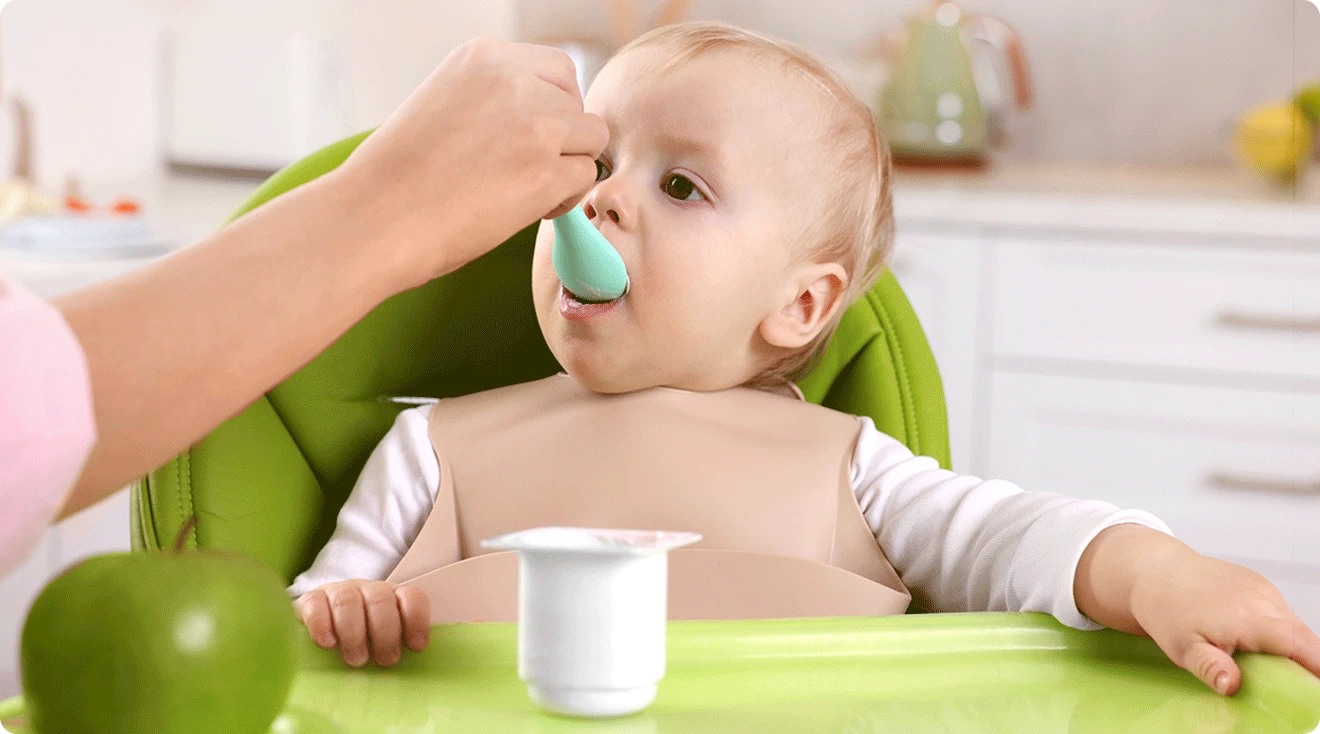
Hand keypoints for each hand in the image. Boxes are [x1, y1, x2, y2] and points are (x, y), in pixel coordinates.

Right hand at [294, 580, 431, 666]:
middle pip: (380, 601)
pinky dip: (321, 624)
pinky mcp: (312, 599)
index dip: (417, 620)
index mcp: (394, 597)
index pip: (412, 598)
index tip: (416, 646)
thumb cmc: (362, 638)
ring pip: (348, 602)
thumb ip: (398, 648)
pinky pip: (316, 604)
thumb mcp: (383, 642)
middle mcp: (368, 590)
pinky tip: (327, 643)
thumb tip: (411, 673)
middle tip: (386, 660)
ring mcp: (340, 591)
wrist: (322, 620)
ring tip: (357, 660)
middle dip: (385, 633)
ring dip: (354, 633)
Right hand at [337, 37, 608, 287]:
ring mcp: (534, 124)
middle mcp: (514, 80)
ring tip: (526, 191)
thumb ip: (494, 100)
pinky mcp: (545, 171)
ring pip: (592, 138)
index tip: (529, 137)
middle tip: (525, 169)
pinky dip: (565, 198)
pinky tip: (525, 209)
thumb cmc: (399, 176)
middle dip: (564, 138)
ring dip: (568, 166)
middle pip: (578, 103)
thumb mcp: (445, 104)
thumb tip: (543, 120)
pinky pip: (584, 177)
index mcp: (485, 57)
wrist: (373, 218)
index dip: (553, 107)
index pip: (558, 70)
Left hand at [1129, 552, 1319, 694]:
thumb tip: (1231, 685)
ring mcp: (1263, 588)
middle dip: (1299, 660)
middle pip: (1299, 636)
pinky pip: (1279, 612)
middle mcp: (1261, 598)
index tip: (1319, 680)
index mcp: (1246, 616)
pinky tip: (1243, 633)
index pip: (1296, 641)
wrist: (1155, 572)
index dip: (1316, 662)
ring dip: (1283, 644)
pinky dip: (1273, 629)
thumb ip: (1210, 668)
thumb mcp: (1181, 647)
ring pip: (1291, 625)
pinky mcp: (1260, 584)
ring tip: (1245, 650)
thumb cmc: (1166, 609)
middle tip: (1274, 677)